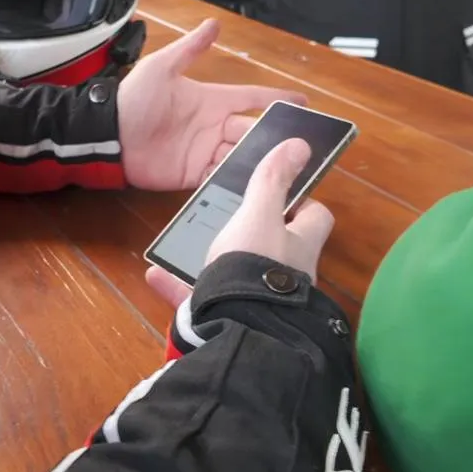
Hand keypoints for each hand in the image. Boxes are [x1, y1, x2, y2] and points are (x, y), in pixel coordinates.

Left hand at [117, 19, 305, 190]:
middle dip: (275, 137)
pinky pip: (221, 179)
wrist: (109, 136)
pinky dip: (236, 183)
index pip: (252, 98)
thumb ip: (189, 49)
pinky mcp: (194, 175)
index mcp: (212, 100)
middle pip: (253, 132)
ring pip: (242, 157)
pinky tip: (254, 187)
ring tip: (283, 169)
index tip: (303, 102)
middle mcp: (214, 126)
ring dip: (259, 162)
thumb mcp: (161, 67)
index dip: (276, 99)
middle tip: (301, 144)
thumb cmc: (134, 99)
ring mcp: (205, 152)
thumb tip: (214, 23)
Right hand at [145, 138, 335, 307]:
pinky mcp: (228, 320)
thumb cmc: (253, 263)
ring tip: (191, 245)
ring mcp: (259, 301)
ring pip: (240, 275)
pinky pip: (201, 299)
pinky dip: (179, 286)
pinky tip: (156, 274)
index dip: (301, 201)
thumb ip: (273, 181)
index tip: (278, 190)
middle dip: (256, 233)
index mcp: (300, 246)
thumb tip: (300, 145)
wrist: (236, 326)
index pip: (316, 216)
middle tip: (229, 215)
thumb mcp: (259, 213)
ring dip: (218, 261)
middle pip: (278, 246)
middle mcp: (287, 276)